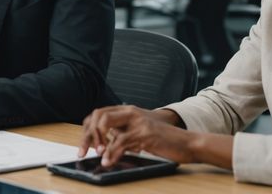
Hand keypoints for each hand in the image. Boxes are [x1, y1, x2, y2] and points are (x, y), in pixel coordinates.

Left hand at [79, 105, 196, 165]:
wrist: (188, 142)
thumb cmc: (163, 139)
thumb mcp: (139, 132)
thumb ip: (123, 132)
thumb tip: (103, 142)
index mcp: (127, 111)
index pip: (98, 114)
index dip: (88, 129)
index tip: (83, 144)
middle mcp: (130, 112)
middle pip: (98, 117)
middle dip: (88, 135)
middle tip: (83, 152)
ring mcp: (137, 122)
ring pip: (106, 126)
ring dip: (98, 143)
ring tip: (97, 156)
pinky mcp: (144, 134)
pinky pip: (121, 142)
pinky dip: (111, 153)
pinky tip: (108, 161)